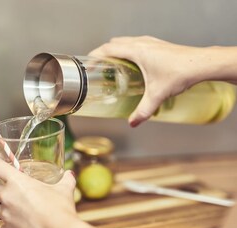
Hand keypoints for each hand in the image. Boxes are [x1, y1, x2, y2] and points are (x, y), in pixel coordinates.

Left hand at [0, 154, 78, 227]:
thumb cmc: (60, 210)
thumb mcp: (64, 190)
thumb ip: (65, 180)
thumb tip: (69, 175)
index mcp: (17, 181)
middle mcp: (7, 196)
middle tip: (8, 189)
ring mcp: (6, 214)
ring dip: (1, 206)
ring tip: (13, 207)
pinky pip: (2, 227)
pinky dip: (8, 226)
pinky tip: (19, 225)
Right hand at [89, 36, 206, 125]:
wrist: (202, 64)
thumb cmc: (181, 72)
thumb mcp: (157, 95)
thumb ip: (143, 111)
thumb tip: (133, 122)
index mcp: (136, 51)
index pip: (108, 49)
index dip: (95, 56)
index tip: (88, 64)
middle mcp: (142, 43)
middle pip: (115, 43)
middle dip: (104, 53)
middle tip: (100, 67)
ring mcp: (150, 42)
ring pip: (126, 41)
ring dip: (117, 50)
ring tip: (113, 65)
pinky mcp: (158, 45)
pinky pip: (137, 43)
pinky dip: (129, 49)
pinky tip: (133, 63)